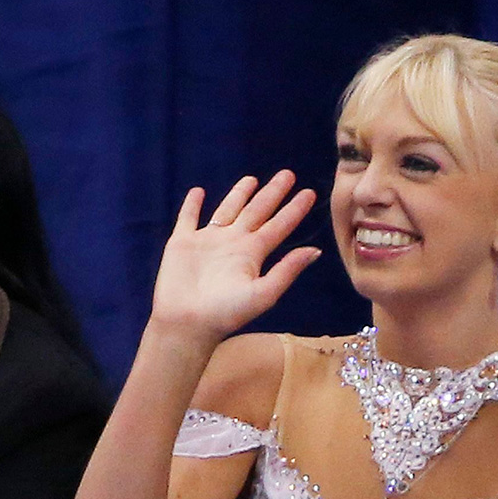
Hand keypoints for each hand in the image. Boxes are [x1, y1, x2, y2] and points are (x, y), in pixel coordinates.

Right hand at [149, 170, 320, 349]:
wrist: (188, 323)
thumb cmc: (227, 313)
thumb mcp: (264, 293)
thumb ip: (287, 270)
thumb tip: (315, 251)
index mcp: (253, 255)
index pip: (279, 226)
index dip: (293, 209)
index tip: (310, 193)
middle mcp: (233, 245)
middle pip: (256, 211)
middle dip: (272, 193)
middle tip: (287, 174)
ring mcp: (208, 242)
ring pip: (227, 210)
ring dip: (238, 195)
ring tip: (252, 180)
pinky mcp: (182, 243)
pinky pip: (188, 218)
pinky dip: (192, 205)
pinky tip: (198, 191)